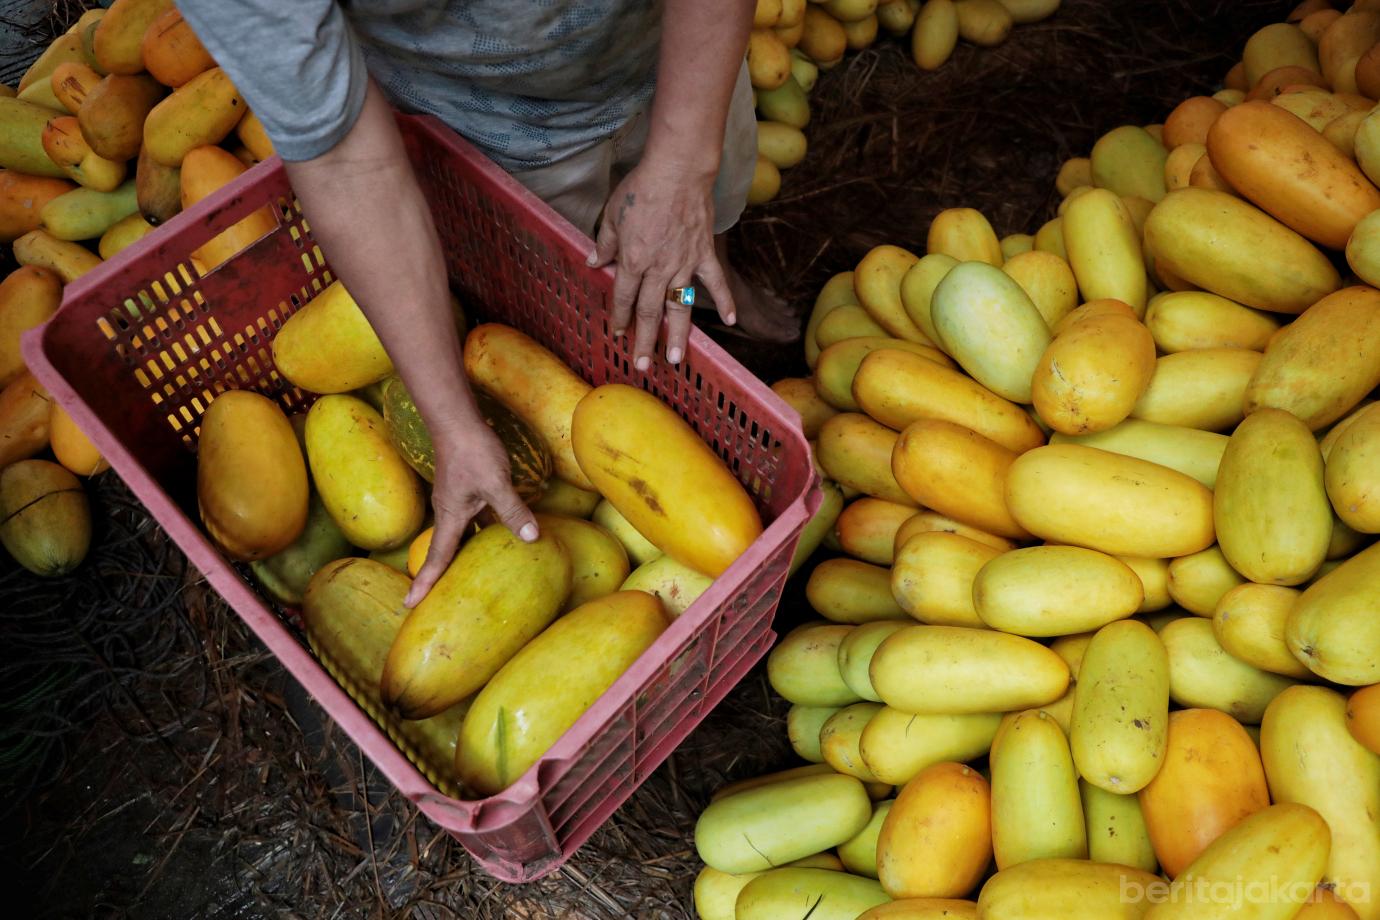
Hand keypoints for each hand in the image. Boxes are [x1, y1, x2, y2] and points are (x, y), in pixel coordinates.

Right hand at [403, 420, 538, 606]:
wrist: (458, 421)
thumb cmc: (472, 451)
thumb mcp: (496, 483)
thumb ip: (513, 511)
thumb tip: (531, 538)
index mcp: (450, 516)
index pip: (438, 557)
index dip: (425, 582)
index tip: (410, 604)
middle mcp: (450, 513)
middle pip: (446, 551)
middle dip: (441, 575)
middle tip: (437, 601)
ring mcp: (458, 501)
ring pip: (462, 535)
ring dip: (465, 555)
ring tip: (470, 577)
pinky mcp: (468, 490)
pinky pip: (475, 520)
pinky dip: (483, 533)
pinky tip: (500, 538)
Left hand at [587, 160, 735, 367]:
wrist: (678, 171)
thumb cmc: (642, 189)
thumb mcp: (613, 214)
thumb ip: (604, 243)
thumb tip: (594, 261)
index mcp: (633, 259)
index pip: (623, 297)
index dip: (618, 318)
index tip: (617, 334)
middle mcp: (658, 268)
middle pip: (649, 311)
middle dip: (644, 340)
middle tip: (643, 365)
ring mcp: (684, 264)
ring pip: (679, 306)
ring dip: (677, 334)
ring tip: (675, 359)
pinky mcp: (704, 254)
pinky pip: (716, 282)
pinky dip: (725, 301)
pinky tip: (731, 320)